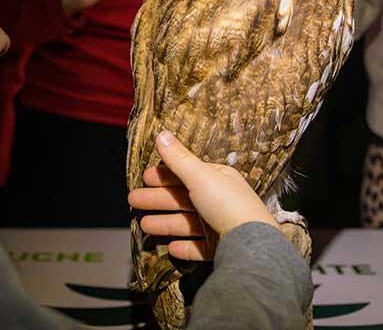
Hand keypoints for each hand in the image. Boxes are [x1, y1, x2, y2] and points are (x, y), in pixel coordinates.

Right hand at [128, 130, 277, 260]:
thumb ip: (178, 158)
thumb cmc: (227, 205)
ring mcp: (220, 226)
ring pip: (186, 223)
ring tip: (144, 225)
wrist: (249, 246)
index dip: (165, 175)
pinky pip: (197, 247)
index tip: (145, 177)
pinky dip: (184, 247)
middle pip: (183, 199)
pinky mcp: (219, 249)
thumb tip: (161, 134)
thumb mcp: (200, 176)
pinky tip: (171, 248)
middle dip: (157, 199)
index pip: (187, 174)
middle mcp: (220, 201)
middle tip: (133, 200)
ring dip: (165, 223)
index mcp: (218, 180)